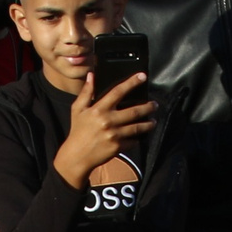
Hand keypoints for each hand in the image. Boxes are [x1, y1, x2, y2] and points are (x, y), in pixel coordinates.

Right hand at [53, 71, 155, 186]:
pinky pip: (133, 141)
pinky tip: (142, 135)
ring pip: (138, 127)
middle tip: (154, 105)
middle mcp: (108, 121)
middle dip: (148, 107)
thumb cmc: (78, 131)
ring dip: (148, 124)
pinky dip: (138, 138)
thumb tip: (91, 76)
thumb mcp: (77, 110)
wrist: (77, 156)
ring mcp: (114, 135)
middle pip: (134, 111)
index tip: (143, 76)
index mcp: (99, 109)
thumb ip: (86, 92)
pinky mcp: (118, 147)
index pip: (118, 91)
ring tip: (153, 122)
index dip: (132, 82)